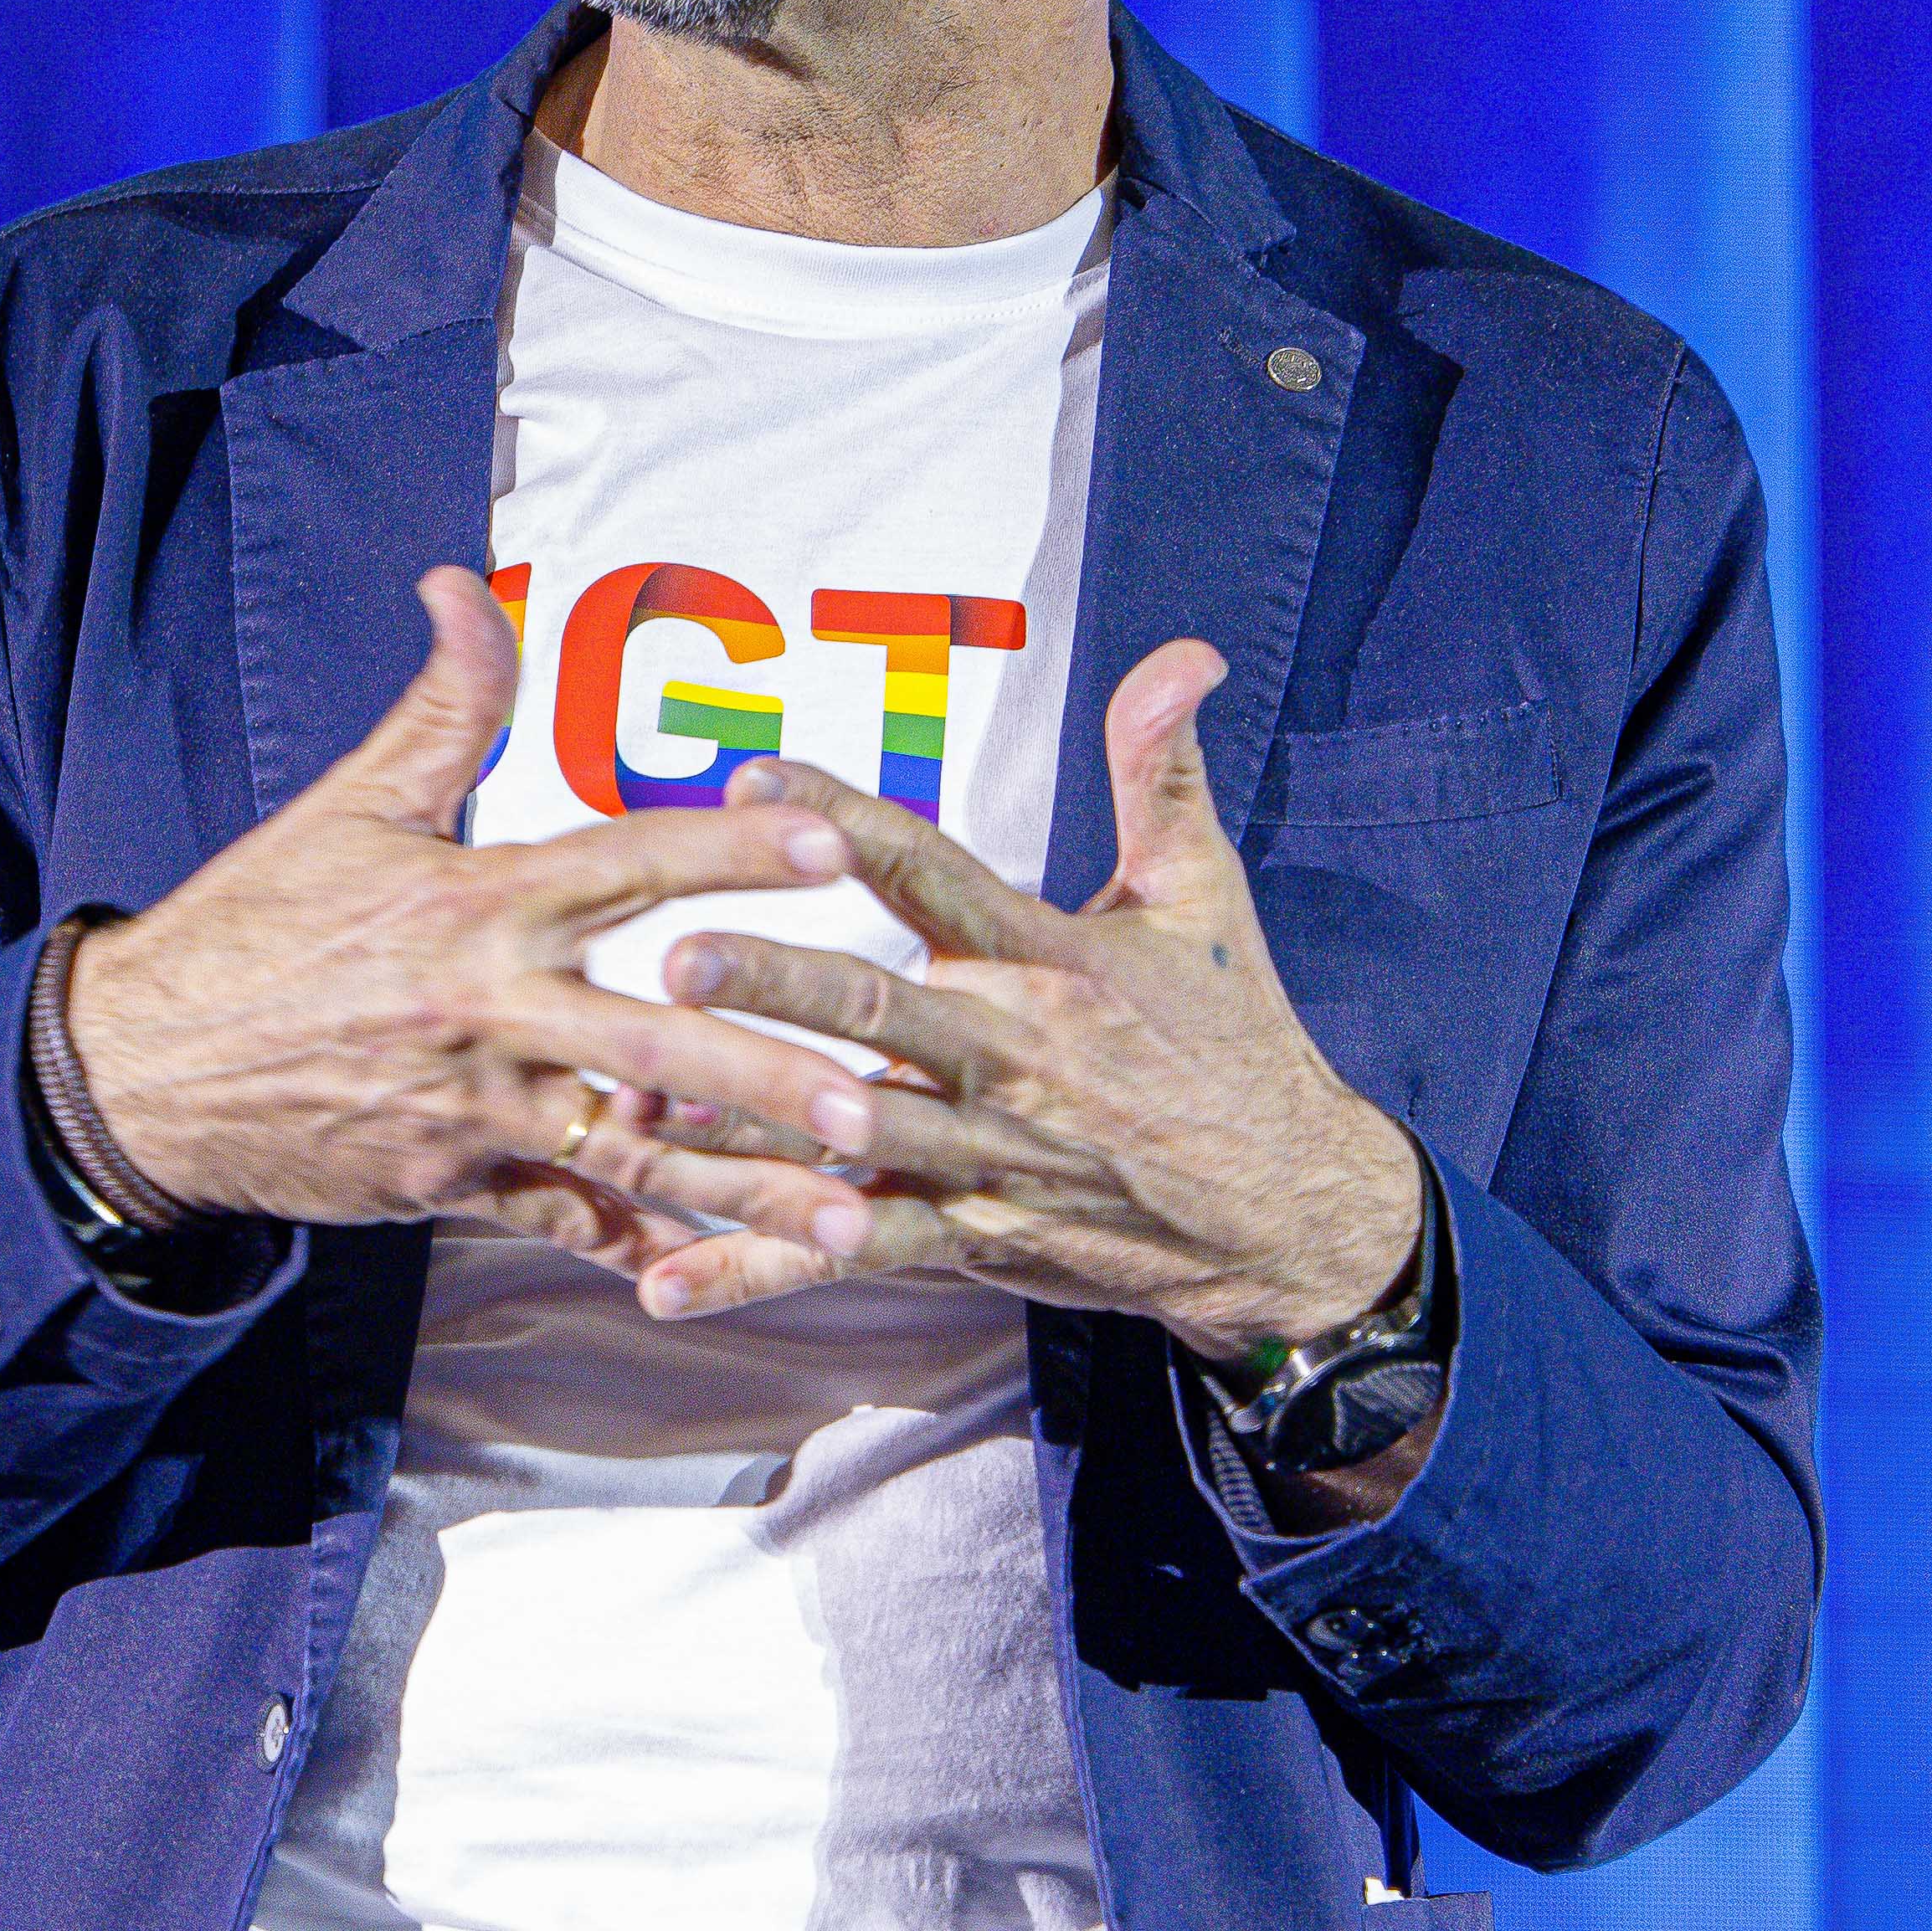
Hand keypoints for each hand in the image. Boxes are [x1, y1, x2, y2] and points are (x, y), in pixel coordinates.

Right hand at [71, 568, 914, 1284]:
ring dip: (744, 1189)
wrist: (141, 1067)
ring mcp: (471, 1108)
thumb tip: (463, 582)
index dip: (735, 846)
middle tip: (875, 1101)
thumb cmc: (257, 923)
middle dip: (768, 1075)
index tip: (836, 844)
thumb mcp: (349, 803)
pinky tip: (724, 1272)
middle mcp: (486, 1008)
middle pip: (650, 1041)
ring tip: (850, 1223)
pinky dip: (639, 1249)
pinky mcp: (448, 1185)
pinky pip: (563, 1222)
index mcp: (476, 902)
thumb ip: (441, 704)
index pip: (629, 861)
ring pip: (629, 1153)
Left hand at [629, 639, 1426, 1356]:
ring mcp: (990, 1155)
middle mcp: (1013, 1056)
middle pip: (879, 1012)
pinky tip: (667, 1279)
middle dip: (777, 984)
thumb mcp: (1205, 894)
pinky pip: (858, 1251)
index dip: (846, 823)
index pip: (933, 874)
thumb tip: (1185, 651)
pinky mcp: (975, 1237)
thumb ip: (1163, 770)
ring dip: (749, 1126)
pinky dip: (764, 1268)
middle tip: (676, 959)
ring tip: (642, 1110)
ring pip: (852, 1135)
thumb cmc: (1233, 1035)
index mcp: (1050, 960)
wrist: (1289, 1210)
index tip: (754, 780)